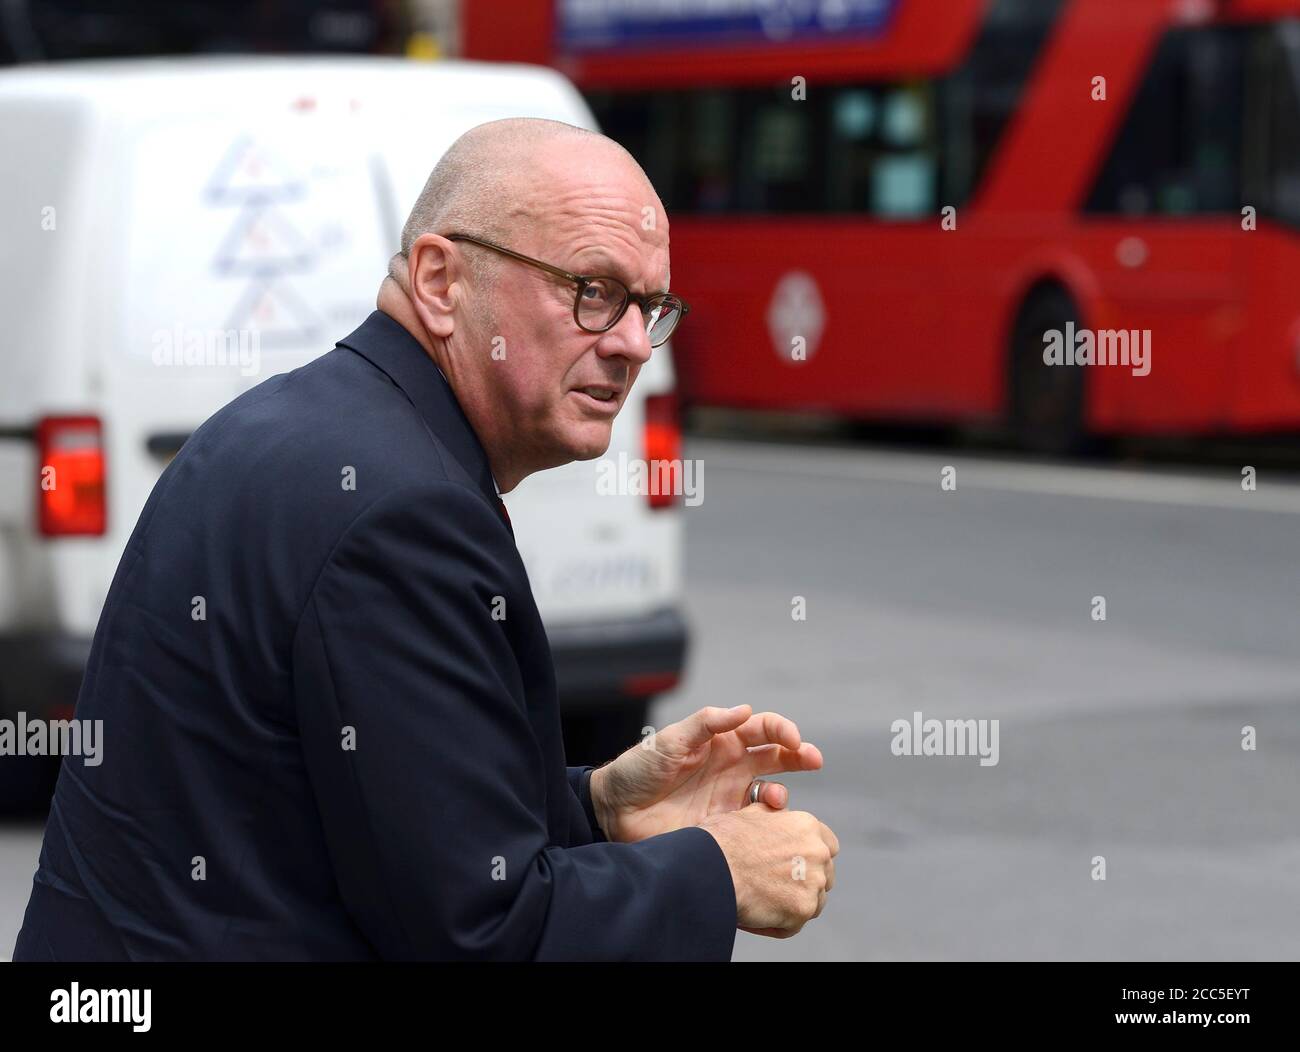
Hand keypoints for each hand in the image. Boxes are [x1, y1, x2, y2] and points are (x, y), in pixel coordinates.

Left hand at [589, 704, 821, 842]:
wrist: (616, 812)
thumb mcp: (670, 740)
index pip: (762, 729)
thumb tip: (745, 710)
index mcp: (721, 741)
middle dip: (800, 755)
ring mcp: (730, 797)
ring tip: (777, 800)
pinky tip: (763, 823)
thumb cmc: (639, 769)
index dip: (782, 730)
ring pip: (772, 792)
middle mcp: (731, 767)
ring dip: (783, 792)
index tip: (793, 739)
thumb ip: (707, 723)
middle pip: (777, 757)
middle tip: (814, 759)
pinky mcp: (725, 826)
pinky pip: (756, 823)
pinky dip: (768, 822)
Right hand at [699, 803, 837, 937]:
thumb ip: (772, 818)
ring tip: (762, 902)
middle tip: (777, 887)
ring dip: (792, 903)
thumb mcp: (749, 814)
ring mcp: (812, 883)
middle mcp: (817, 852)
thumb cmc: (721, 841)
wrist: (709, 868)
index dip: (811, 857)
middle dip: (805, 882)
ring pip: (813, 901)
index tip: (798, 865)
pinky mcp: (802, 910)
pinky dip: (776, 924)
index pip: (828, 845)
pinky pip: (793, 924)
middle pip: (824, 875)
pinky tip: (755, 915)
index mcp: (806, 826)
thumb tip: (775, 816)